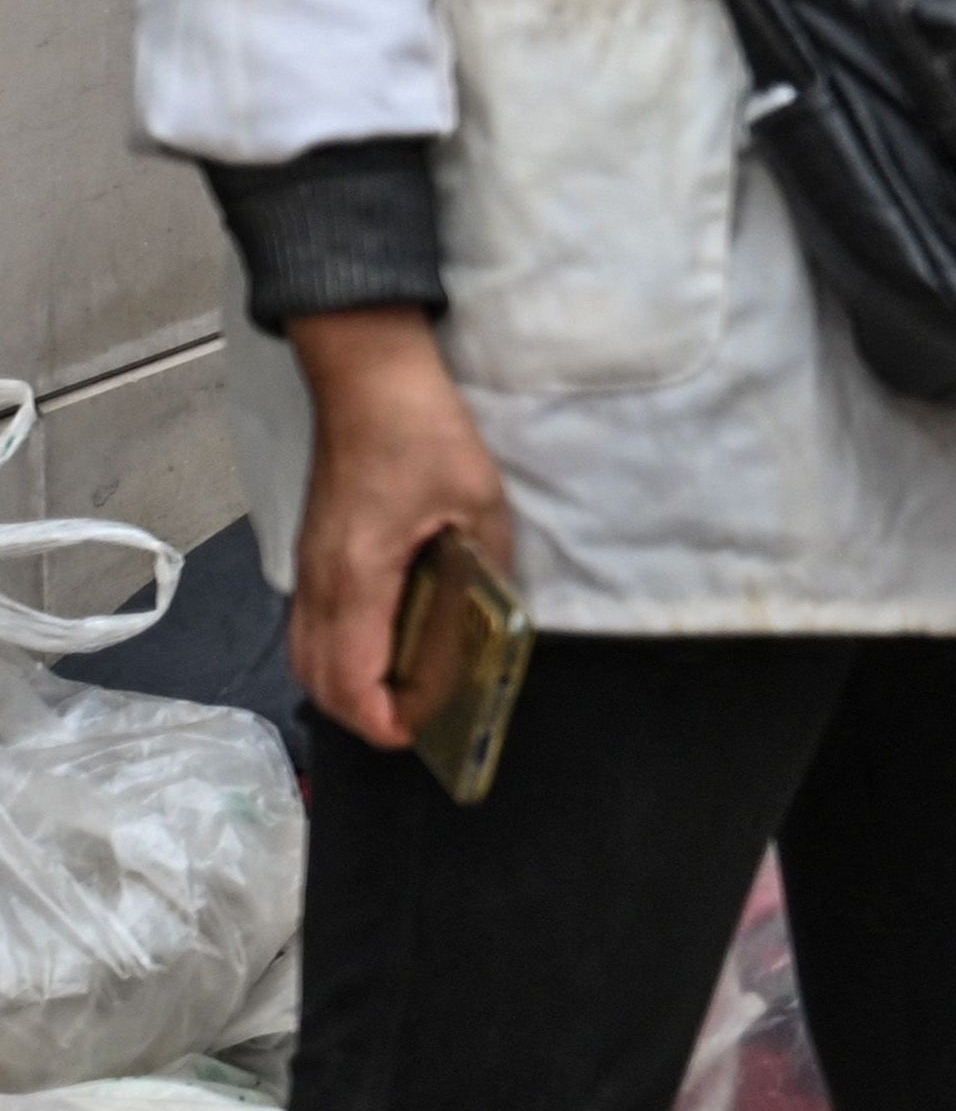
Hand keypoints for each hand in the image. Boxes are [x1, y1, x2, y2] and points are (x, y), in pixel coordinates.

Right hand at [285, 309, 514, 746]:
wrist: (368, 379)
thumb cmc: (422, 435)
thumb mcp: (479, 502)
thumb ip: (486, 564)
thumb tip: (493, 614)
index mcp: (356, 579)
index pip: (350, 677)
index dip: (380, 717)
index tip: (418, 730)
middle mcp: (319, 582)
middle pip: (317, 676)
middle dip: (360, 711)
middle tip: (415, 718)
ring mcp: (309, 564)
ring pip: (306, 650)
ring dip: (345, 682)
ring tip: (402, 688)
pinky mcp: (314, 549)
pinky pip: (312, 621)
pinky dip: (337, 649)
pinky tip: (384, 640)